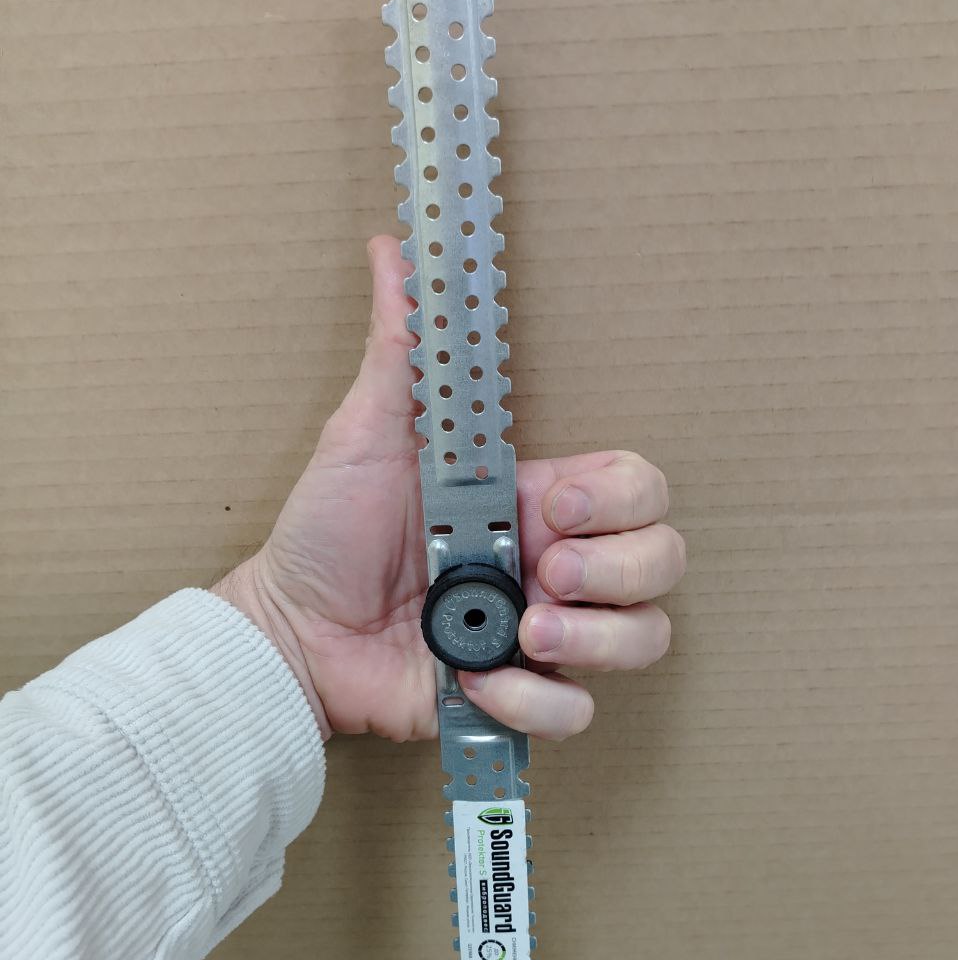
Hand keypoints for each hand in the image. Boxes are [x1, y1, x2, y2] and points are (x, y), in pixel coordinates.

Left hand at [213, 236, 684, 742]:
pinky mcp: (518, 697)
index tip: (549, 507)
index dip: (620, 500)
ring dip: (596, 638)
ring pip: (646, 639)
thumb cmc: (327, 530)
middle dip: (621, 569)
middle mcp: (554, 567)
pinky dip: (536, 702)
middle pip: (664, 562)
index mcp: (536, 501)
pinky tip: (476, 680)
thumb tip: (396, 247)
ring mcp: (543, 635)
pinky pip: (579, 711)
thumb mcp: (367, 433)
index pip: (640, 489)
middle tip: (544, 570)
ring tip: (521, 633)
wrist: (290, 629)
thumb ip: (401, 349)